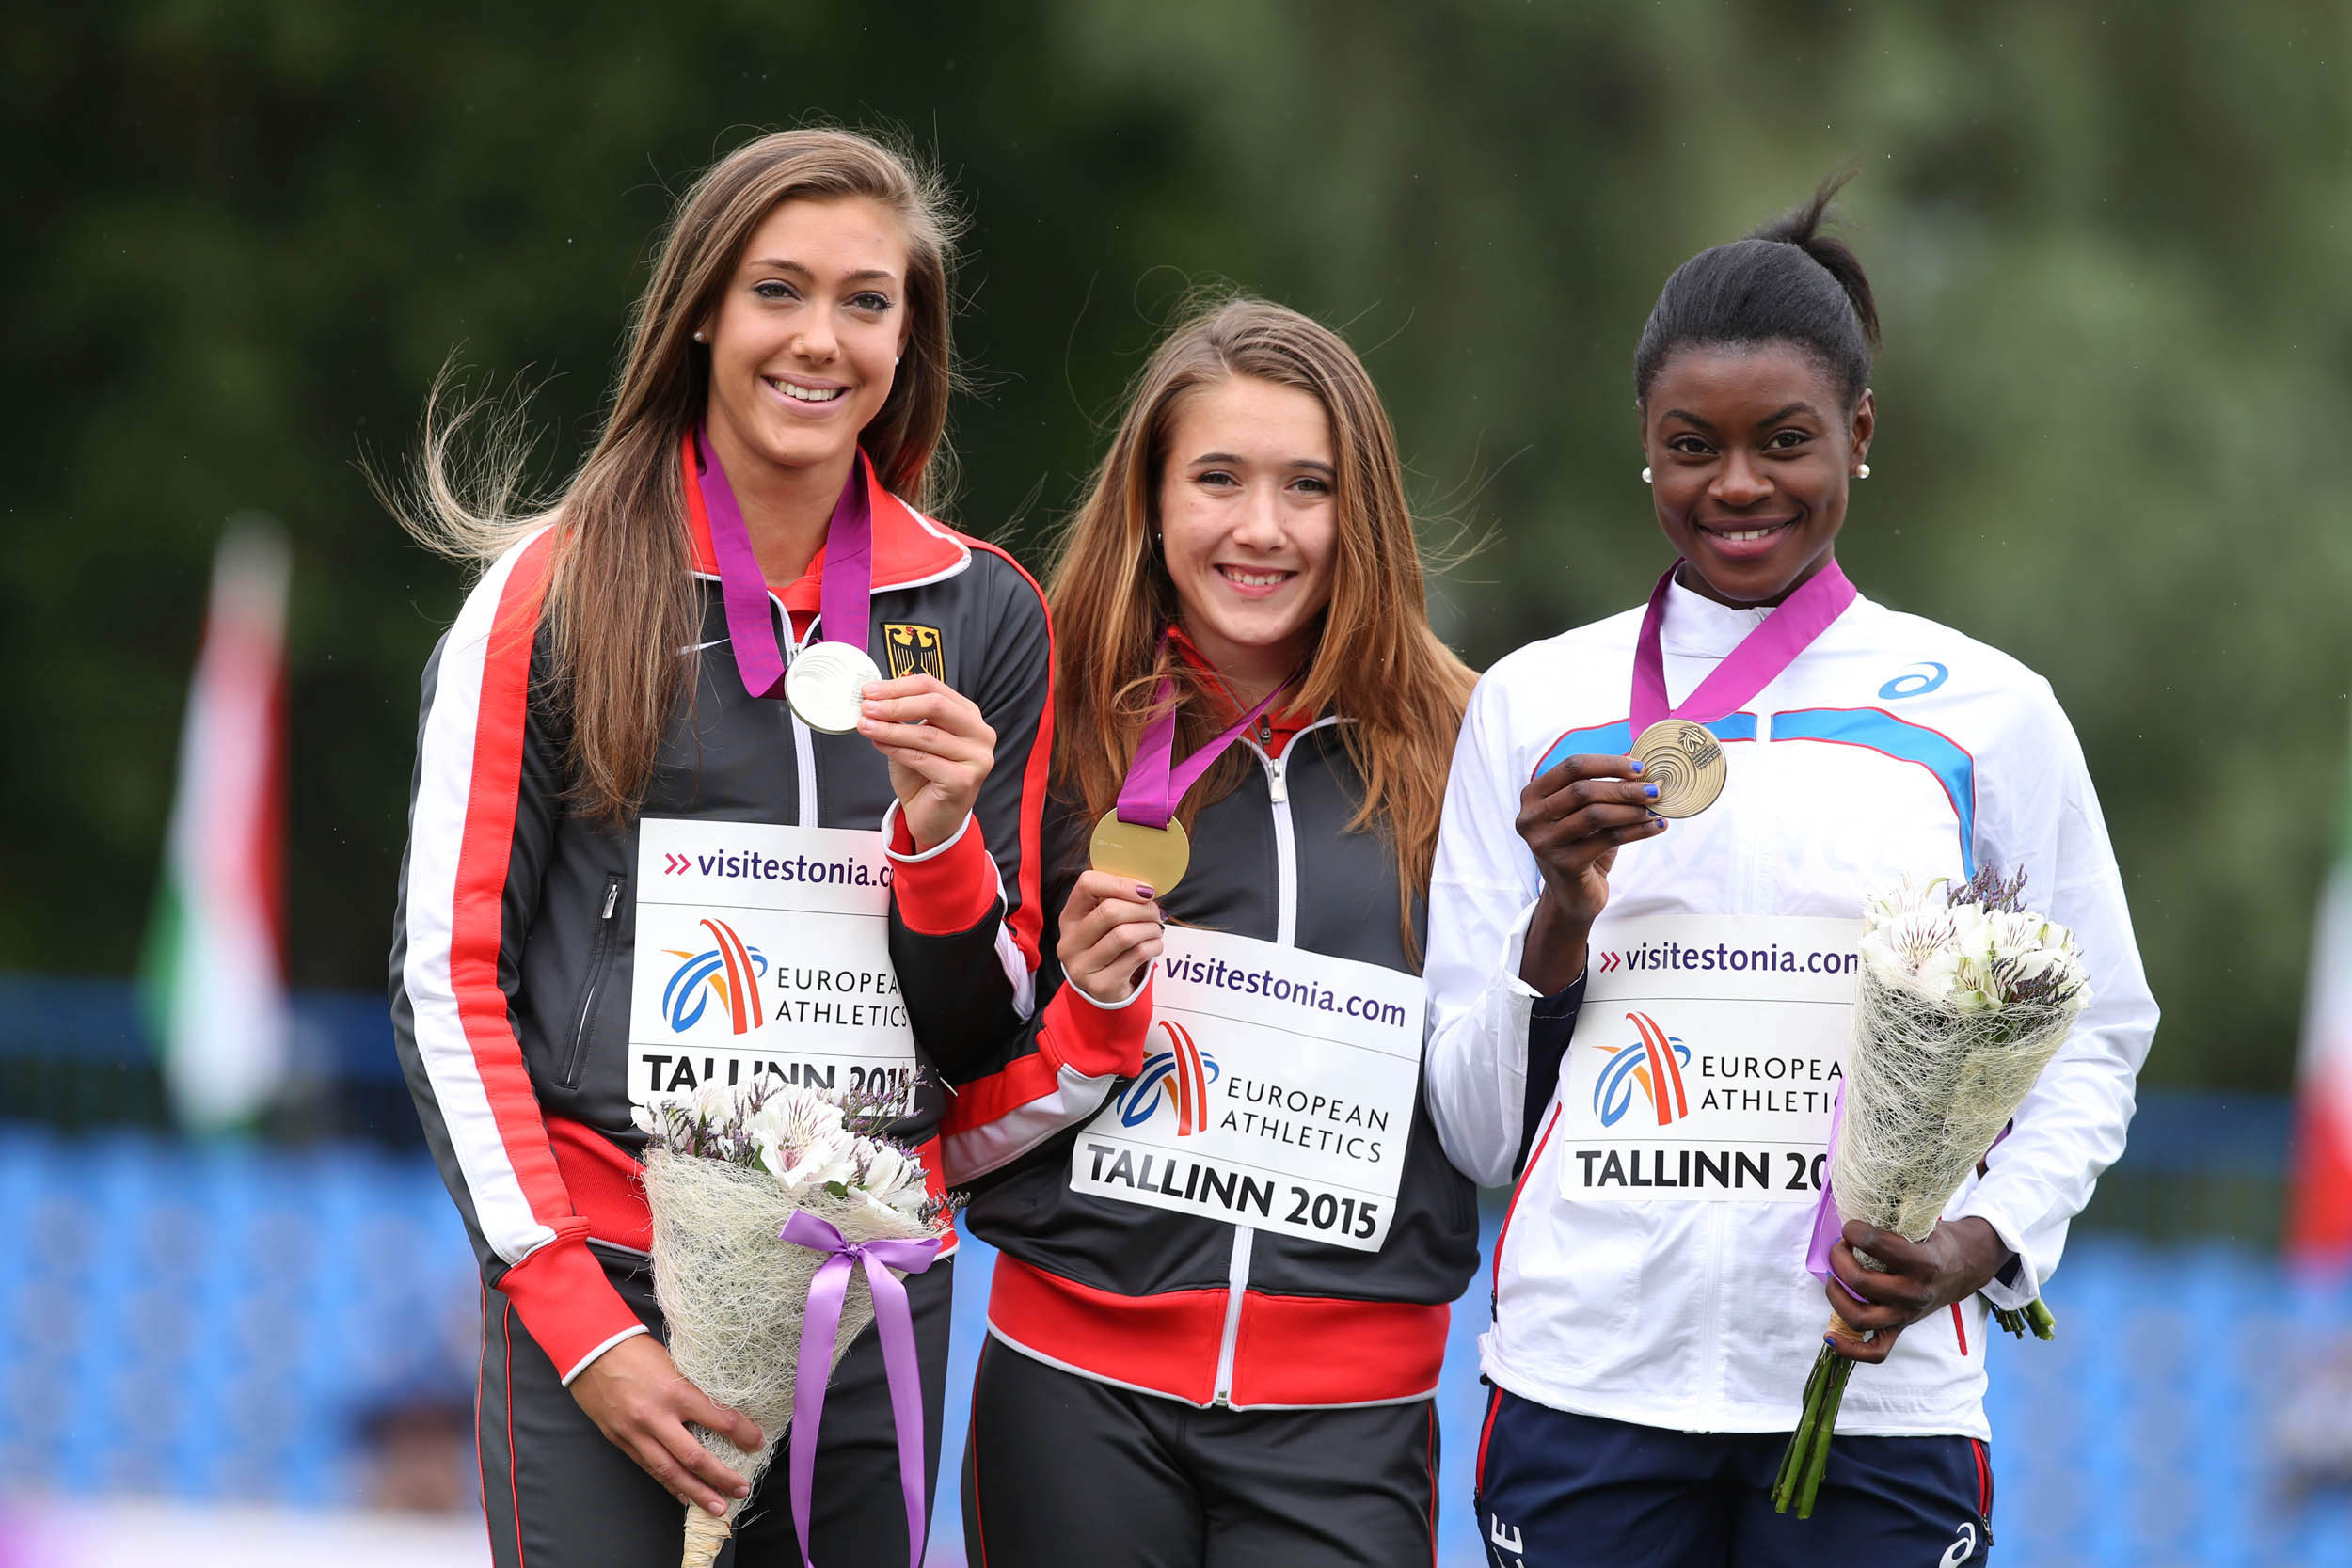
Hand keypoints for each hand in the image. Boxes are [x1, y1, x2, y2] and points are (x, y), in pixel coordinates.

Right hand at [568, 1333, 762, 1516]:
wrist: (590, 1349)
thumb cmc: (636, 1349)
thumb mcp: (674, 1363)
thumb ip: (692, 1389)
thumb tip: (720, 1409)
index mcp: (676, 1391)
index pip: (720, 1419)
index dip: (743, 1434)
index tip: (757, 1442)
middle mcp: (656, 1416)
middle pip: (695, 1456)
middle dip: (721, 1477)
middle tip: (741, 1489)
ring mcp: (636, 1432)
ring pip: (670, 1471)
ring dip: (696, 1492)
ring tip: (716, 1507)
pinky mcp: (620, 1440)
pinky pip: (648, 1468)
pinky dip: (668, 1484)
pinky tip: (683, 1496)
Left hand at [856, 675, 994, 850]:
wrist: (932, 818)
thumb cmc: (924, 777)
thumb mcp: (912, 738)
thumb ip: (901, 717)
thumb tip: (874, 698)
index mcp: (968, 715)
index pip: (934, 687)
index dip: (899, 686)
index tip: (871, 690)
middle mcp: (979, 733)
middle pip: (936, 705)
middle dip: (896, 703)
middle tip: (868, 706)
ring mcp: (976, 758)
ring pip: (927, 734)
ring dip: (890, 728)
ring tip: (866, 725)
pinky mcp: (964, 780)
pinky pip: (923, 759)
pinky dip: (897, 750)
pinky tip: (879, 744)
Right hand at [1057, 869, 1163, 1004]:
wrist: (1105, 988)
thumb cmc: (1109, 946)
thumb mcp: (1103, 922)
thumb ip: (1117, 900)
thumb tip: (1146, 889)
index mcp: (1069, 918)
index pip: (1087, 885)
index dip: (1120, 883)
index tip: (1145, 891)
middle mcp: (1069, 942)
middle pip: (1109, 911)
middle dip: (1142, 909)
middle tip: (1156, 913)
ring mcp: (1082, 967)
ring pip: (1125, 934)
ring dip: (1150, 928)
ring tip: (1156, 930)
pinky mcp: (1101, 985)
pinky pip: (1137, 955)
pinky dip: (1154, 945)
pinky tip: (1155, 945)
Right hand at [1515, 753, 1664, 992]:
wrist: (1573, 895)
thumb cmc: (1581, 846)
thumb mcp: (1583, 813)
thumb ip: (1601, 788)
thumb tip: (1640, 762)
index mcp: (1533, 796)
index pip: (1571, 767)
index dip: (1608, 763)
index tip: (1639, 767)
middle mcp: (1530, 818)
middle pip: (1583, 791)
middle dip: (1624, 788)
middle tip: (1655, 789)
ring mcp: (1543, 843)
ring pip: (1595, 815)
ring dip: (1631, 809)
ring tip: (1656, 808)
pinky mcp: (1562, 865)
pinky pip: (1608, 840)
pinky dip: (1637, 831)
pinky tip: (1657, 827)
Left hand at [1821, 1216, 2009, 1365]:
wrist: (1962, 1267)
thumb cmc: (1933, 1242)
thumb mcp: (1920, 1224)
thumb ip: (1890, 1223)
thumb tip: (1850, 1216)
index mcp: (1922, 1262)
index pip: (1876, 1244)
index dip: (1854, 1231)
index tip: (1851, 1227)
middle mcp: (1914, 1293)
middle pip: (1861, 1283)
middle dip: (1839, 1258)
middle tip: (1840, 1246)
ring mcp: (1907, 1315)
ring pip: (1860, 1318)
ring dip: (1836, 1296)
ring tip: (1835, 1277)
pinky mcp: (1901, 1329)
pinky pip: (1875, 1352)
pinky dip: (1850, 1349)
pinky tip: (1830, 1336)